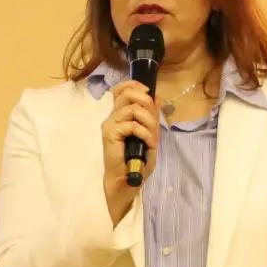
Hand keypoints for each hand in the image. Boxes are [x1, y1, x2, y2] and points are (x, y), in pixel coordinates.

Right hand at [102, 80, 158, 224]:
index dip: (134, 85)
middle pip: (125, 93)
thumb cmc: (136, 162)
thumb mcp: (149, 135)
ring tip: (152, 136)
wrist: (126, 181)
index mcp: (120, 115)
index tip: (148, 91)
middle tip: (153, 117)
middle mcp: (112, 117)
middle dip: (145, 100)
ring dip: (148, 120)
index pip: (121, 90)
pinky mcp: (110, 134)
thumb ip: (151, 117)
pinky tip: (148, 143)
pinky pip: (132, 125)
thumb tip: (157, 97)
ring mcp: (110, 125)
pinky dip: (145, 132)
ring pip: (131, 108)